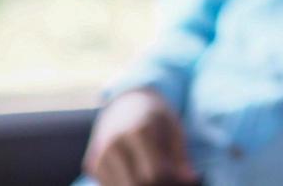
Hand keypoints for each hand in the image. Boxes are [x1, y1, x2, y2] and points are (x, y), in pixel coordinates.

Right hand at [82, 88, 198, 185]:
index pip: (155, 172)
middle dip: (156, 185)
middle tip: (166, 178)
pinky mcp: (91, 163)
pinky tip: (136, 174)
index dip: (171, 179)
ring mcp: (99, 154)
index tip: (180, 175)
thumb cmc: (157, 117)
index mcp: (139, 130)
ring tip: (153, 175)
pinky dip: (125, 184)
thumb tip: (190, 180)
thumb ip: (181, 156)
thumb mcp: (174, 128)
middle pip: (136, 183)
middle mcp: (114, 142)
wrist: (125, 104)